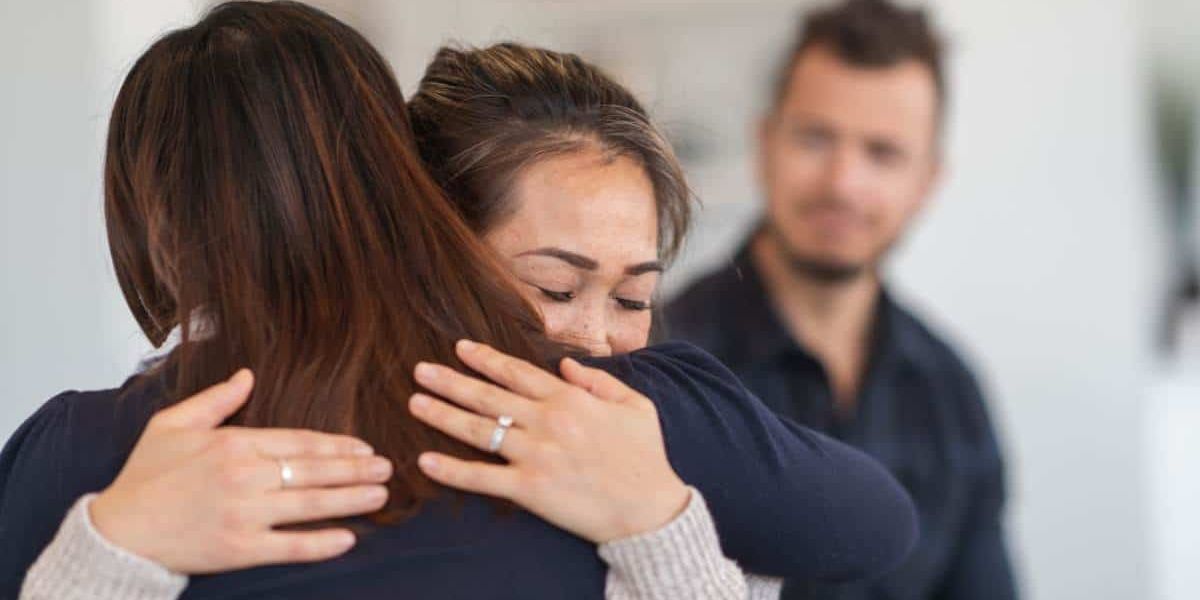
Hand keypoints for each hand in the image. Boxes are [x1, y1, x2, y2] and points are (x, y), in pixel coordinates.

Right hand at [89, 369, 392, 573]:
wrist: (118, 532)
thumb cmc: (145, 476)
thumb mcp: (172, 424)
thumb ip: (215, 400)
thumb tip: (247, 375)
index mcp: (233, 444)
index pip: (299, 442)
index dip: (337, 445)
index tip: (364, 446)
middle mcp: (245, 477)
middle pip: (314, 470)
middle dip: (356, 469)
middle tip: (388, 468)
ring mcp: (244, 515)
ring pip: (311, 504)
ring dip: (352, 499)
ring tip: (381, 495)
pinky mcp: (239, 549)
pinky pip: (291, 546)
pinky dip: (322, 543)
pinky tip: (349, 537)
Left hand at [408, 340, 689, 543]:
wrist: (649, 510)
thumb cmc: (645, 457)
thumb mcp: (635, 405)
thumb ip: (599, 381)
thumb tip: (566, 364)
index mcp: (569, 399)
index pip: (517, 372)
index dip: (485, 358)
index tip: (459, 348)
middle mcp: (547, 422)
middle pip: (488, 396)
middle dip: (450, 381)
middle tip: (420, 370)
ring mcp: (535, 455)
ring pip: (478, 430)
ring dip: (442, 416)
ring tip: (414, 403)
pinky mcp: (529, 489)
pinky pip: (482, 478)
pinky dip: (452, 470)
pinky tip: (426, 461)